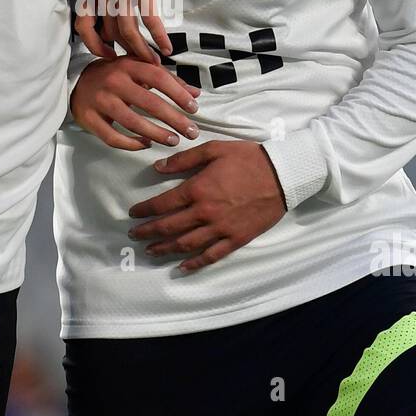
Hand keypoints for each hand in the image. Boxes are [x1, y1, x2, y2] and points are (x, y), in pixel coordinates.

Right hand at [70, 57, 200, 151]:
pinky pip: (113, 137)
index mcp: (128, 66)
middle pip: (149, 103)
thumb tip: (195, 94)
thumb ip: (167, 80)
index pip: (158, 78)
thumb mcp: (138, 70)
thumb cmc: (114, 76)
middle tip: (192, 131)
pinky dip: (131, 144)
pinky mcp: (89, 119)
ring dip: (157, 134)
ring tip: (174, 140)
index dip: (178, 93)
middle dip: (174, 119)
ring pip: (132, 122)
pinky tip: (146, 145)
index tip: (194, 108)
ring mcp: (100, 101)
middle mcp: (113, 82)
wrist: (76, 83)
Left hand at [74, 0, 176, 63]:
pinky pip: (149, 17)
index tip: (109, 56)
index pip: (83, 24)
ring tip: (155, 60)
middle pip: (110, 31)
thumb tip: (111, 34)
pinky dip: (158, 35)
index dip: (94, 45)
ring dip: (142, 49)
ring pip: (128, 28)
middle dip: (127, 51)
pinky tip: (166, 46)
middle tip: (141, 62)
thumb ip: (107, 0)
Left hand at [127, 140, 286, 270]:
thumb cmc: (248, 158)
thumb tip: (158, 168)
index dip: (145, 210)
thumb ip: (184, 160)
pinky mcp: (236, 239)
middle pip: (169, 227)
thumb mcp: (214, 149)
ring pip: (186, 244)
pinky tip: (182, 266)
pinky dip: (195, 263)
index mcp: (198, 189)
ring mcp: (221, 228)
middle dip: (148, 232)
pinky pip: (211, 255)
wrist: (282, 174)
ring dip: (165, 249)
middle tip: (134, 235)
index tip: (133, 214)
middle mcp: (205, 212)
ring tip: (151, 251)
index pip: (163, 204)